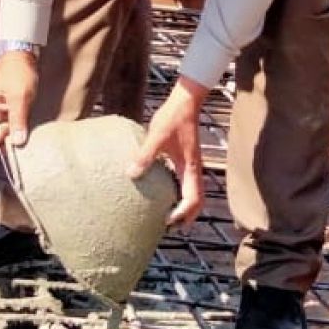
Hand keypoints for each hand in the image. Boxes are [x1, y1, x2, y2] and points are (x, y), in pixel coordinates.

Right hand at [0, 52, 37, 148]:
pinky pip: (5, 129)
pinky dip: (14, 129)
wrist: (21, 56)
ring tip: (21, 123)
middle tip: (17, 127)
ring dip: (10, 135)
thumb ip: (18, 119)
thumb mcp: (20, 96)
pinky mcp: (4, 113)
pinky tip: (23, 121)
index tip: (10, 128)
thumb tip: (17, 142)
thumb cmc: (17, 72)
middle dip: (3, 139)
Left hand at [127, 76, 207, 227]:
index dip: (182, 214)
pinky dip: (180, 194)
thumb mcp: (156, 136)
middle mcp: (194, 170)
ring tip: (168, 216)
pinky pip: (186, 183)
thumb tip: (131, 174)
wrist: (185, 102)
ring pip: (194, 193)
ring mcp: (191, 165)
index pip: (193, 199)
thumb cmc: (172, 118)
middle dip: (187, 217)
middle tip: (170, 227)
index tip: (167, 220)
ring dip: (185, 207)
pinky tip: (164, 193)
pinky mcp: (186, 159)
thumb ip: (145, 156)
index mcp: (190, 168)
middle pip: (197, 201)